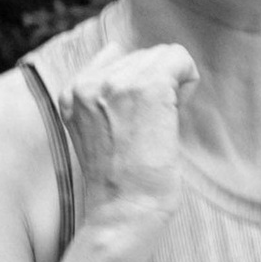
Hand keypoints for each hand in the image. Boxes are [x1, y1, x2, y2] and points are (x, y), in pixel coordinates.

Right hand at [65, 41, 197, 252]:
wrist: (124, 210)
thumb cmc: (120, 183)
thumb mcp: (96, 132)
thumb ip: (102, 96)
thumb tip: (118, 51)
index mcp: (72, 92)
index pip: (117, 57)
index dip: (138, 87)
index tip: (137, 122)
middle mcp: (88, 82)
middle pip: (143, 55)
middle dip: (157, 84)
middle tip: (152, 127)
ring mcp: (115, 81)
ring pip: (163, 54)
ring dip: (173, 85)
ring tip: (160, 124)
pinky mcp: (146, 86)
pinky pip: (180, 58)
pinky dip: (188, 81)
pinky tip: (176, 114)